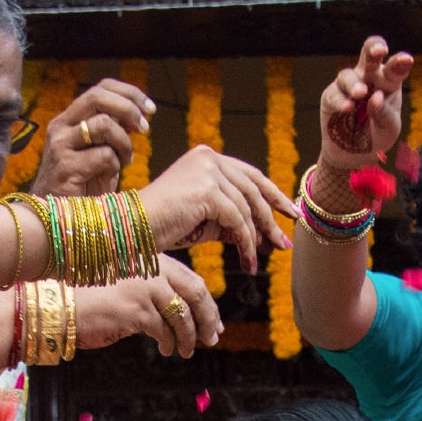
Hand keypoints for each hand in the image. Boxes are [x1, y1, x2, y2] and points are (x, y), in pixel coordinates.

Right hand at [32, 76, 158, 198]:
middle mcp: (60, 127)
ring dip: (124, 143)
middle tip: (144, 128)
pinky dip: (115, 165)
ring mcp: (60, 146)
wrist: (57, 218)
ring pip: (104, 124)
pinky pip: (104, 155)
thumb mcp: (100, 152)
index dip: (129, 93)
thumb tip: (138, 113)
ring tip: (124, 161)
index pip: (100, 88)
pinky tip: (110, 177)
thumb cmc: (82, 186)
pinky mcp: (65, 168)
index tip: (150, 109)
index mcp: (68, 119)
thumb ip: (113, 131)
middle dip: (129, 109)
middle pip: (98, 97)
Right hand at [76, 256, 223, 358]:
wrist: (59, 303)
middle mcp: (151, 267)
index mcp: (150, 257)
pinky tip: (165, 349)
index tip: (212, 320)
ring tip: (186, 350)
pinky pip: (164, 329)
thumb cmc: (87, 296)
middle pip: (196, 293)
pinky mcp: (136, 308)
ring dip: (188, 337)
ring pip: (182, 315)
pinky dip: (169, 342)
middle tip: (211, 337)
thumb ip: (151, 291)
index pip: (190, 278)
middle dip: (208, 318)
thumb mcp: (125, 284)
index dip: (206, 302)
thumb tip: (178, 314)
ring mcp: (144, 286)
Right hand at [142, 148, 294, 262]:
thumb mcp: (205, 220)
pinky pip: (236, 220)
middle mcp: (208, 158)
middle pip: (253, 189)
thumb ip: (232, 218)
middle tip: (285, 242)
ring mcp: (207, 171)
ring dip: (257, 237)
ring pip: (246, 207)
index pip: (249, 175)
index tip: (290, 213)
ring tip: (261, 259)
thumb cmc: (163, 227)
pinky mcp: (206, 190)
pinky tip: (247, 262)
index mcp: (206, 158)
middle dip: (272, 218)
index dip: (273, 194)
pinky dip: (245, 243)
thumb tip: (266, 234)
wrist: (131, 230)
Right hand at [317, 37, 411, 173]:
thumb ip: (385, 113)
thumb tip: (375, 97)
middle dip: (373, 48)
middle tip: (379, 50)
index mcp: (389, 82)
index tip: (407, 60)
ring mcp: (348, 85)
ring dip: (354, 84)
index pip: (395, 67)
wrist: (354, 154)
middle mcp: (369, 78)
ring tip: (360, 93)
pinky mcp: (331, 97)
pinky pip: (334, 94)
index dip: (399, 61)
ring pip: (348, 75)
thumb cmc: (377, 135)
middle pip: (369, 55)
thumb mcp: (389, 128)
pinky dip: (341, 101)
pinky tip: (348, 108)